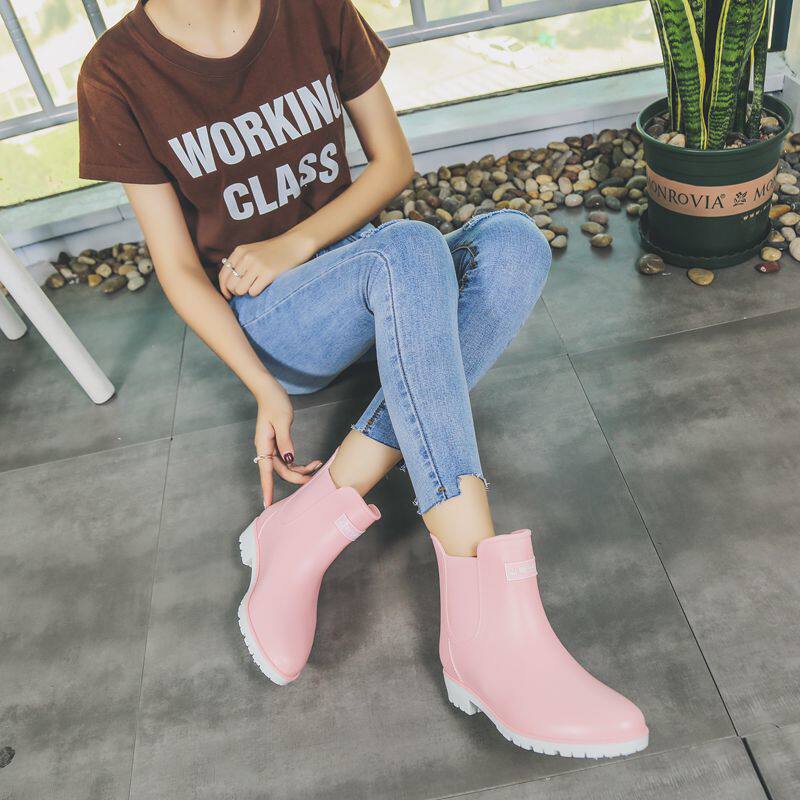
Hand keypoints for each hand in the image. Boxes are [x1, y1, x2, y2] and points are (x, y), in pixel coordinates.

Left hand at [220, 229, 315, 298]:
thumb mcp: (253, 251)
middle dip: (236, 292)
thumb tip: (228, 284)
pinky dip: (256, 292)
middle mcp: (246, 257)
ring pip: (240, 290)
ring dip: (246, 293)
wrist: (295, 244)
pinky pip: (253, 292)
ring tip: (254, 288)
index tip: (229, 295)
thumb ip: (240, 263)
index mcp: (240, 251)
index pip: (223, 275)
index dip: (224, 288)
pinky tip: (263, 286)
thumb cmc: (274, 252)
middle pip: (230, 285)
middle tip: (245, 292)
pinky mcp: (268, 273)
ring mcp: (257, 265)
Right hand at [254, 379, 322, 506]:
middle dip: (297, 476)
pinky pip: (288, 459)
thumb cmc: (274, 402)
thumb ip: (286, 441)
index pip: (265, 471)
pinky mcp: (278, 442)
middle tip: (314, 477)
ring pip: (285, 466)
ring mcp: (271, 446)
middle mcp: (266, 448)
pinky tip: (310, 462)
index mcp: (263, 444)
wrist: (269, 390)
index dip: (267, 488)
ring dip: (300, 469)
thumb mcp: (282, 420)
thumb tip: (289, 459)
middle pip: (280, 471)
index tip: (267, 504)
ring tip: (316, 465)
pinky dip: (298, 463)